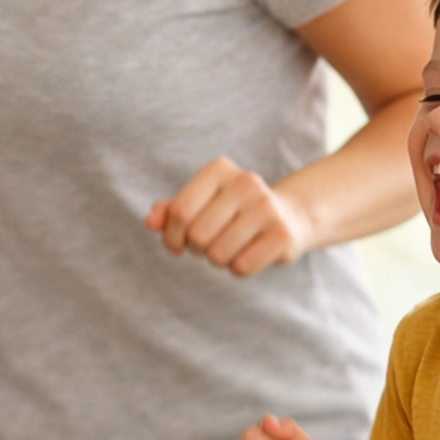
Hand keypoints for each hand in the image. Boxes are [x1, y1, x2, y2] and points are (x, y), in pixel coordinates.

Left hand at [146, 158, 311, 276]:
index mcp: (220, 170)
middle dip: (196, 249)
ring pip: (217, 254)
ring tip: (230, 247)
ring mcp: (267, 208)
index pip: (179, 211)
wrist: (290, 216)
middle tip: (210, 244)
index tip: (176, 243)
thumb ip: (171, 211)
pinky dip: (238, 269)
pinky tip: (249, 253)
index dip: (171, 236)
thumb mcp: (201, 204)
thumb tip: (149, 222)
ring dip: (217, 260)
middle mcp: (246, 182)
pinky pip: (240, 267)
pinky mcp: (282, 235)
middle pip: (197, 236)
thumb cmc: (232, 212)